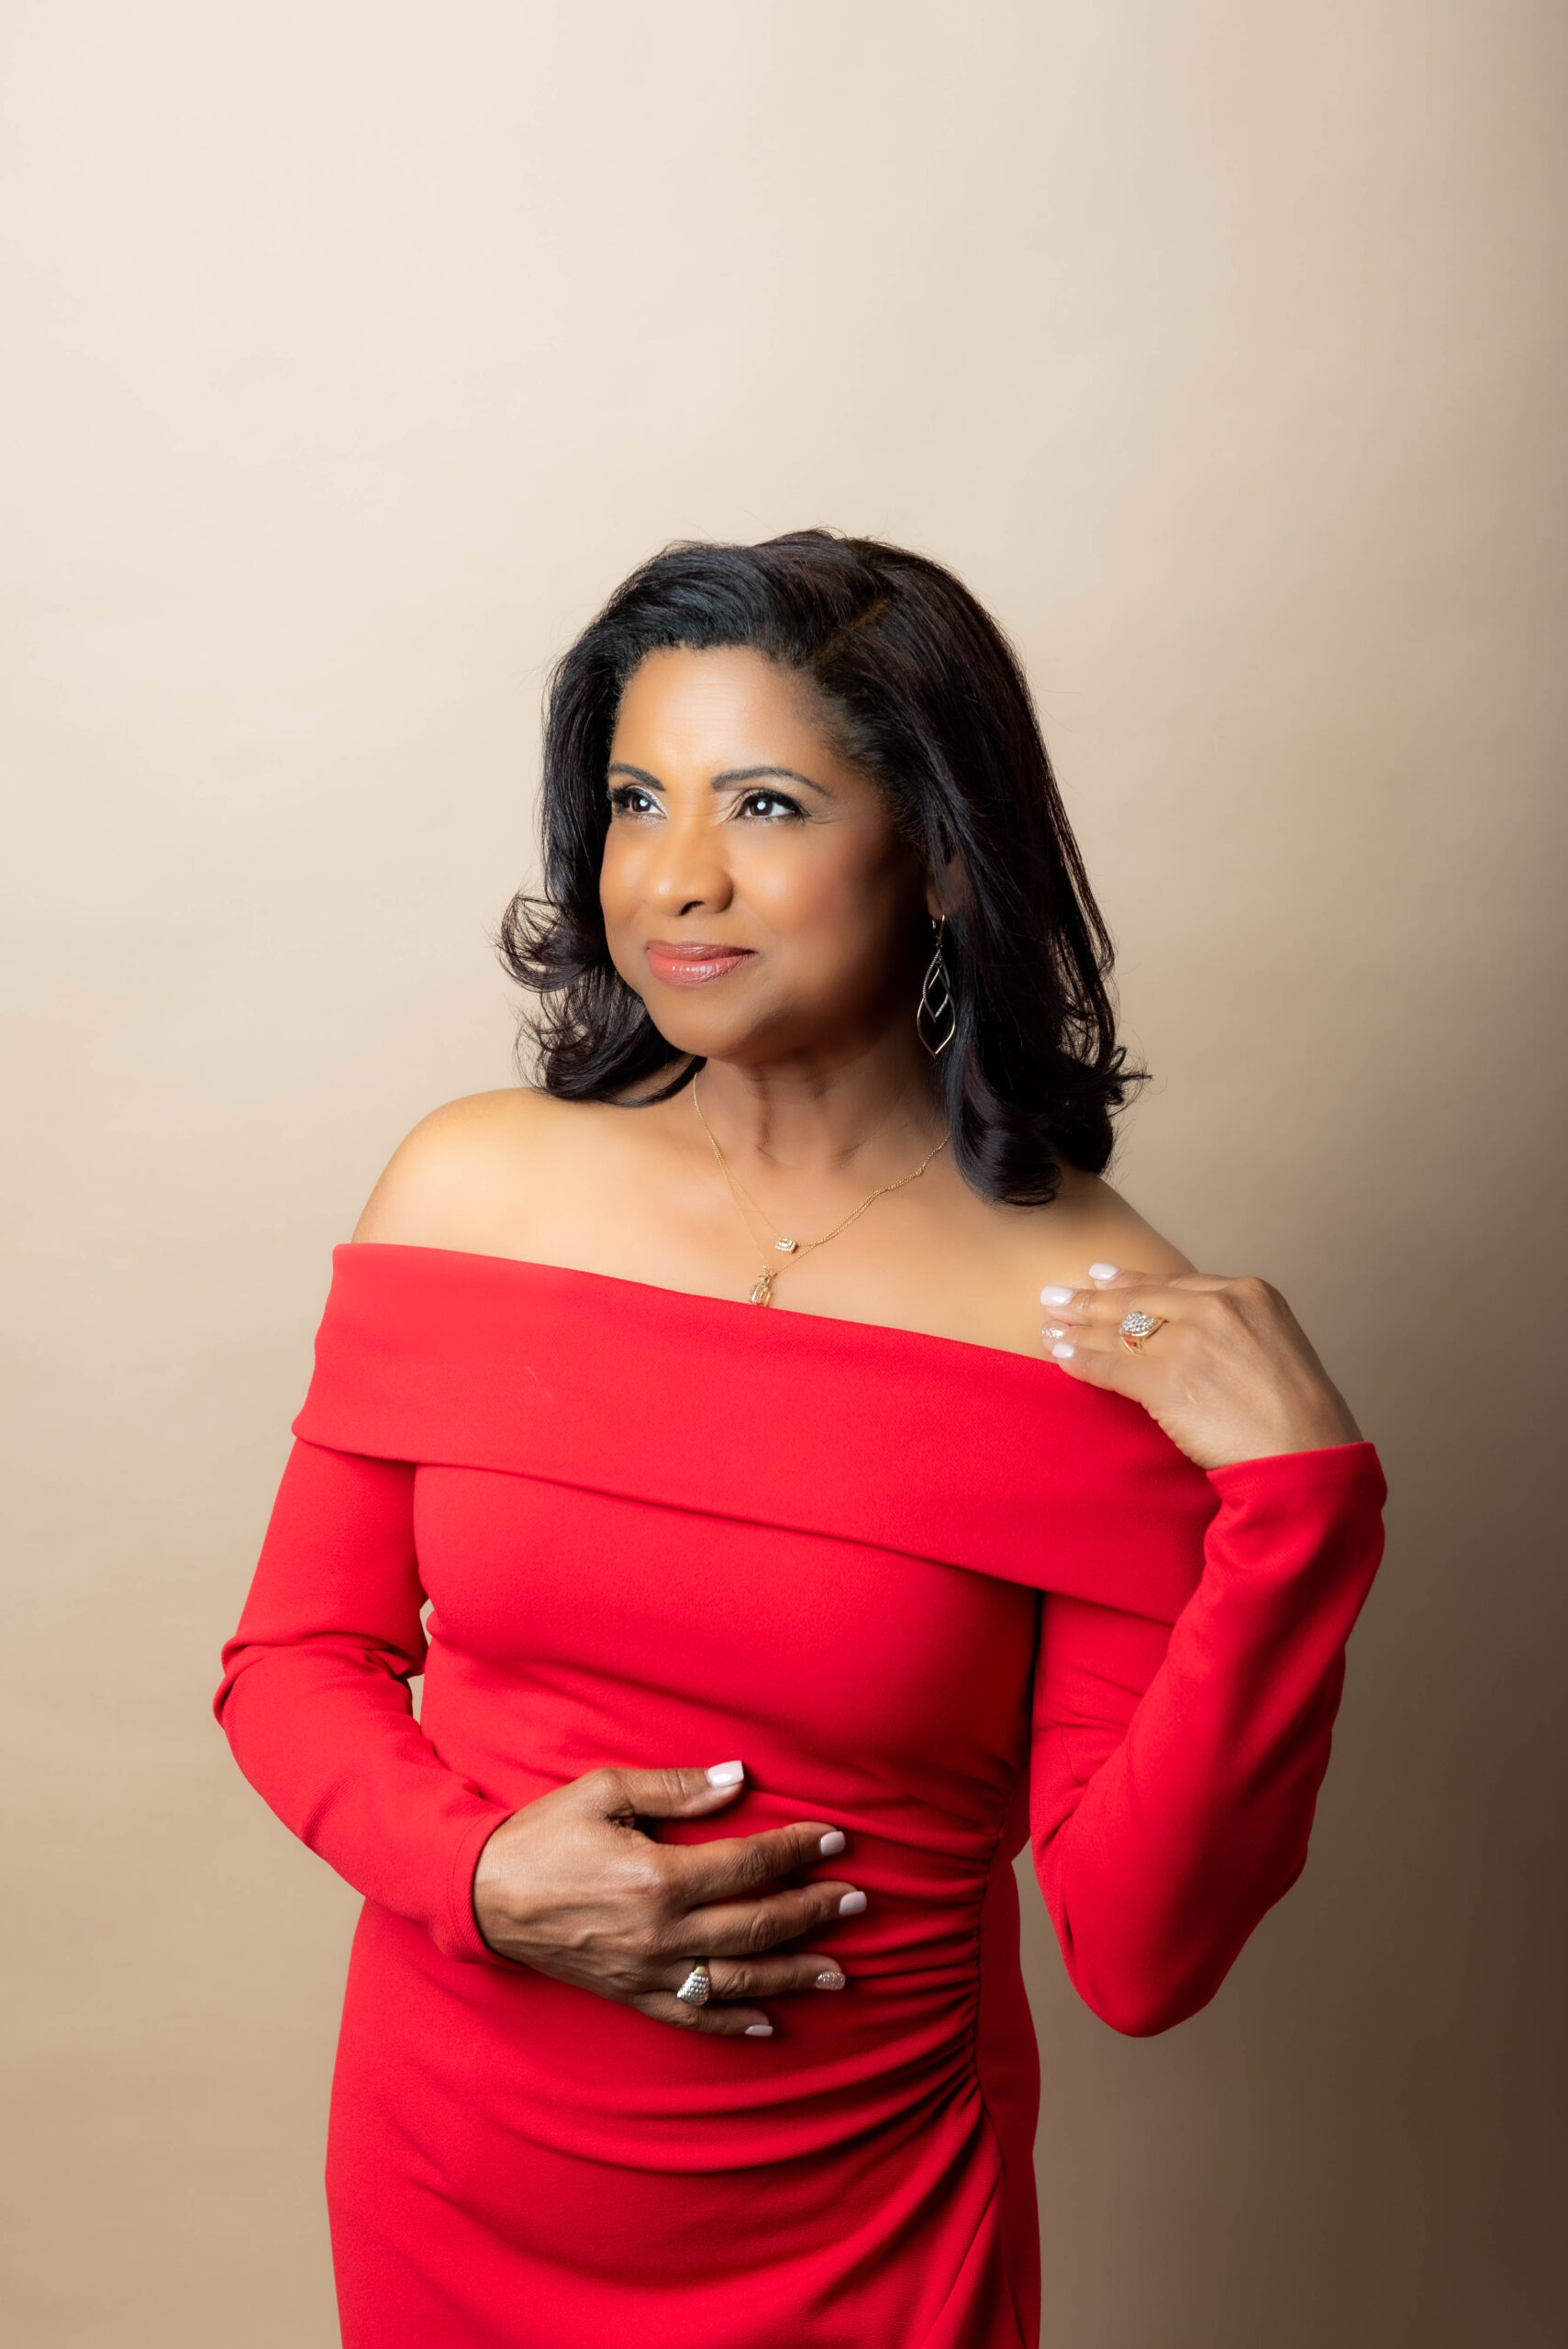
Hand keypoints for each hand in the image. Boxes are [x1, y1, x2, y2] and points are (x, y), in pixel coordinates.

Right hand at [471, 1761, 861, 2037]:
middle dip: (813, 1911)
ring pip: (738, 1979)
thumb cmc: (543, 1835)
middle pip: (756, 1924)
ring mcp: (648, 1972)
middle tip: (857, 1900)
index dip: (796, 1850)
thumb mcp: (604, 1791)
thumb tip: (738, 1778)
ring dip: (793, 1972)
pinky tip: (772, 2023)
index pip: (749, 1865)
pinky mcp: (631, 1995)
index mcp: (659, 1878)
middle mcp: (662, 1933)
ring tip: (840, 1971)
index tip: (834, 1839)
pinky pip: (693, 2017)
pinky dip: (735, 2023)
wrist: (482, 1896)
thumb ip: (677, 1788)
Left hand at [1039, 1263, 1361, 1470]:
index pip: (1174, 1283)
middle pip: (1139, 1299)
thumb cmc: (1297, 1416)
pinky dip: (1082, 1361)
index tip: (1100, 1275)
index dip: (1131, 1280)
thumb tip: (1192, 1333)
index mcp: (1248, 1293)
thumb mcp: (1275, 1349)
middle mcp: (1218, 1307)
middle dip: (1090, 1298)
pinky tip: (1061, 1358)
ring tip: (1048, 1324)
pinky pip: (1113, 1365)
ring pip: (1120, 1329)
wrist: (1308, 1455)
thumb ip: (1234, 1331)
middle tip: (1055, 1295)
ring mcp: (1191, 1341)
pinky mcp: (1169, 1380)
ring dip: (1077, 1327)